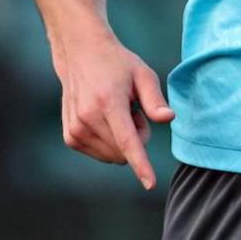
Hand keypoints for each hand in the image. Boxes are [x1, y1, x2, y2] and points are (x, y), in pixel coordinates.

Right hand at [52, 28, 175, 188]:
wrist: (81, 55)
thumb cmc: (118, 64)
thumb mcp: (143, 74)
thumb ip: (155, 100)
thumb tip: (169, 119)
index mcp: (108, 103)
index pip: (128, 141)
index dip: (141, 164)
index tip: (150, 184)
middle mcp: (88, 119)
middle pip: (125, 151)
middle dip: (138, 137)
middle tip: (133, 110)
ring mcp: (75, 129)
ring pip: (114, 156)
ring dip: (123, 140)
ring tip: (117, 112)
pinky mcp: (70, 137)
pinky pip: (101, 154)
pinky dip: (110, 143)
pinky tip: (105, 119)